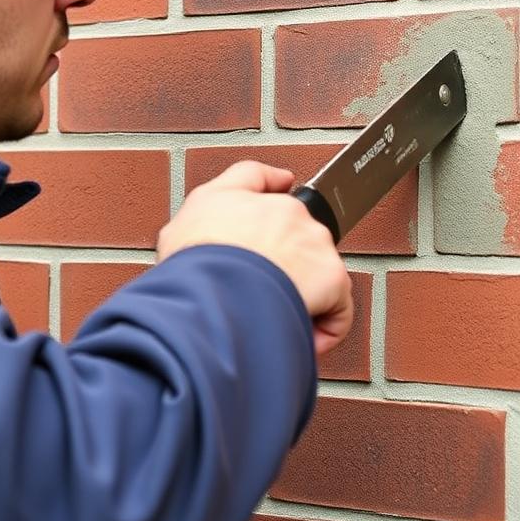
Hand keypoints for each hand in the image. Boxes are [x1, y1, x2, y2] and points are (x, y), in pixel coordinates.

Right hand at [157, 161, 353, 355]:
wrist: (214, 289)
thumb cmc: (192, 265)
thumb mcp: (181, 225)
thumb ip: (204, 216)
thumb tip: (221, 224)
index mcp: (245, 198)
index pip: (265, 182)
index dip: (273, 187)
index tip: (283, 185)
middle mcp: (286, 212)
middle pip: (294, 237)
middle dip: (284, 266)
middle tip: (262, 296)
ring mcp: (312, 242)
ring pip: (319, 274)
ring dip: (304, 298)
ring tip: (278, 322)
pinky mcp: (332, 276)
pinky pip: (338, 310)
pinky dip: (324, 329)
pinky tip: (300, 338)